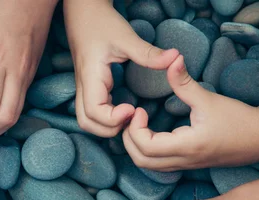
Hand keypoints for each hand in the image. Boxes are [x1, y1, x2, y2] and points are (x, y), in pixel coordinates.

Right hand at [64, 0, 178, 136]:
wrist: (83, 12)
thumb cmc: (101, 22)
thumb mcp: (126, 37)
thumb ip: (149, 53)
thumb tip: (175, 58)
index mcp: (90, 77)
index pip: (94, 112)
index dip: (113, 118)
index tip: (133, 109)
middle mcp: (83, 87)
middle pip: (87, 123)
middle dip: (109, 128)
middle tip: (132, 116)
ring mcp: (83, 89)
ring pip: (86, 121)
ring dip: (105, 126)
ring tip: (128, 115)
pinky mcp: (88, 88)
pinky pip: (91, 112)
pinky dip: (105, 119)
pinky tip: (124, 109)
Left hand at [123, 55, 258, 171]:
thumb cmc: (239, 119)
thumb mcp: (209, 99)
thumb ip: (185, 83)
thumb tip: (172, 60)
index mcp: (187, 146)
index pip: (145, 146)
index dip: (134, 128)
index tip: (138, 109)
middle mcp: (183, 160)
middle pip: (140, 160)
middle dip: (128, 140)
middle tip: (132, 118)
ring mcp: (185, 166)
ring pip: (148, 166)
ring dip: (136, 147)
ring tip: (137, 125)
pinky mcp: (188, 165)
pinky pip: (158, 165)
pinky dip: (146, 152)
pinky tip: (150, 133)